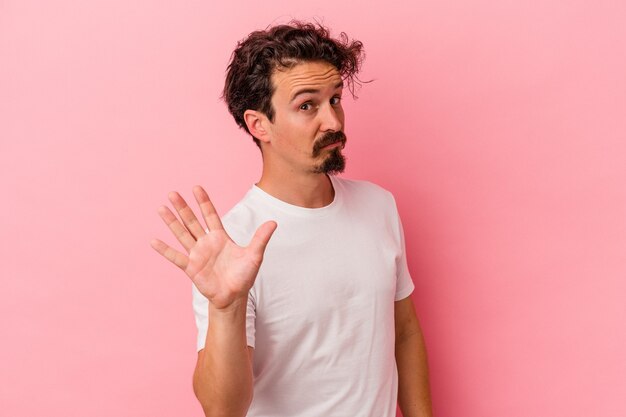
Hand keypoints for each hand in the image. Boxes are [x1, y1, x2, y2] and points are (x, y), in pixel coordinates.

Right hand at [151, 186, 276, 309]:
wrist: (234, 297)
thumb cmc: (244, 276)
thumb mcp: (254, 255)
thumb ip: (261, 238)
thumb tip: (274, 222)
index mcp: (220, 237)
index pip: (210, 215)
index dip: (204, 202)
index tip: (196, 187)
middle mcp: (206, 243)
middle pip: (192, 221)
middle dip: (183, 207)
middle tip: (172, 193)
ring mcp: (197, 254)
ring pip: (182, 234)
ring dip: (172, 222)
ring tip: (161, 208)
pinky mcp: (191, 268)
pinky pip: (176, 257)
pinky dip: (165, 250)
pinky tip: (154, 241)